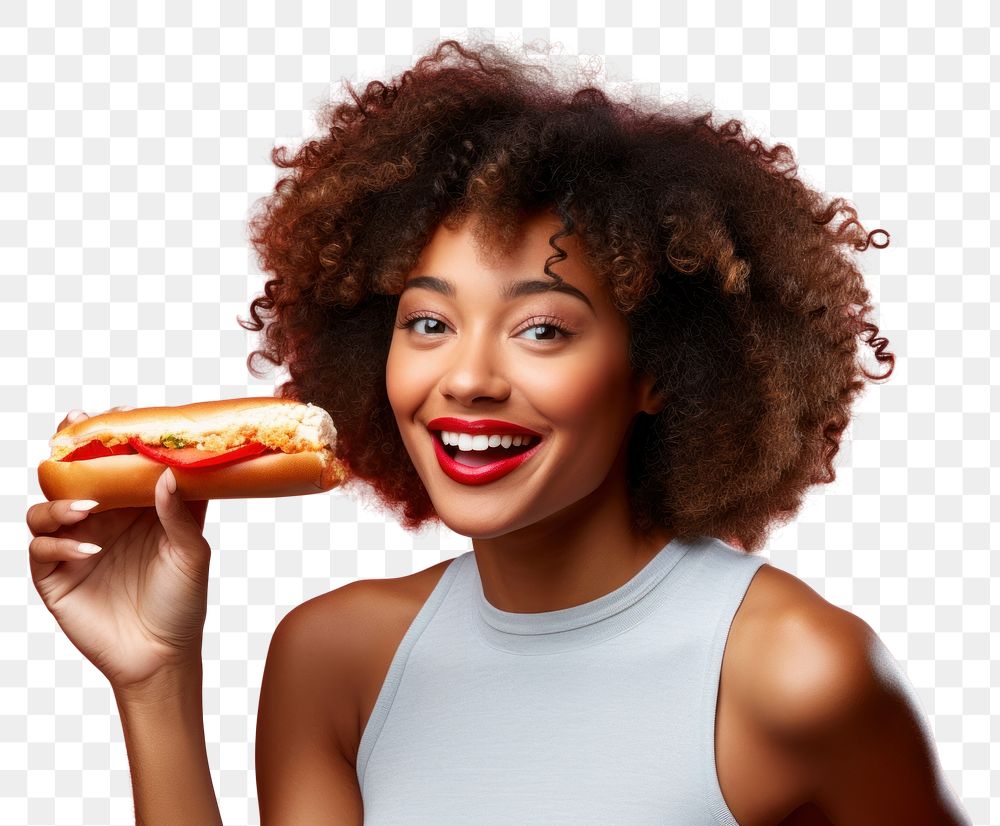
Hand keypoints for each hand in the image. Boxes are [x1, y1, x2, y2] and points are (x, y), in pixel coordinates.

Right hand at [28, 407, 211, 691]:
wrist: (162, 656)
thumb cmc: (182, 602)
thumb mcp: (191, 552)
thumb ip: (180, 513)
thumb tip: (167, 474)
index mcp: (135, 509)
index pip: (116, 466)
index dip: (110, 439)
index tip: (116, 416)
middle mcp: (102, 522)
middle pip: (72, 478)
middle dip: (68, 452)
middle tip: (74, 433)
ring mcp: (75, 548)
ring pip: (46, 509)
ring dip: (60, 502)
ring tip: (87, 509)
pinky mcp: (55, 578)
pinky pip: (41, 550)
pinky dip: (59, 544)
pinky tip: (88, 550)